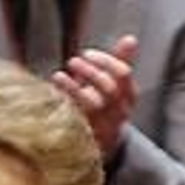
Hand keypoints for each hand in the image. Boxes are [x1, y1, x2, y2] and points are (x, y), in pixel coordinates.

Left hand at [51, 35, 138, 155]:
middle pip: (109, 88)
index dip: (105, 60)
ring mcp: (104, 127)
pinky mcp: (87, 138)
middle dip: (89, 71)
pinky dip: (65, 102)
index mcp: (129, 98)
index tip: (87, 53)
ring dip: (74, 87)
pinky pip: (76, 118)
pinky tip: (54, 91)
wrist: (97, 146)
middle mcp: (119, 113)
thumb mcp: (113, 85)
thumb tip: (131, 39)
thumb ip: (120, 62)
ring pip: (94, 104)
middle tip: (73, 62)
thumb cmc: (103, 108)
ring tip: (59, 75)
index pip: (123, 74)